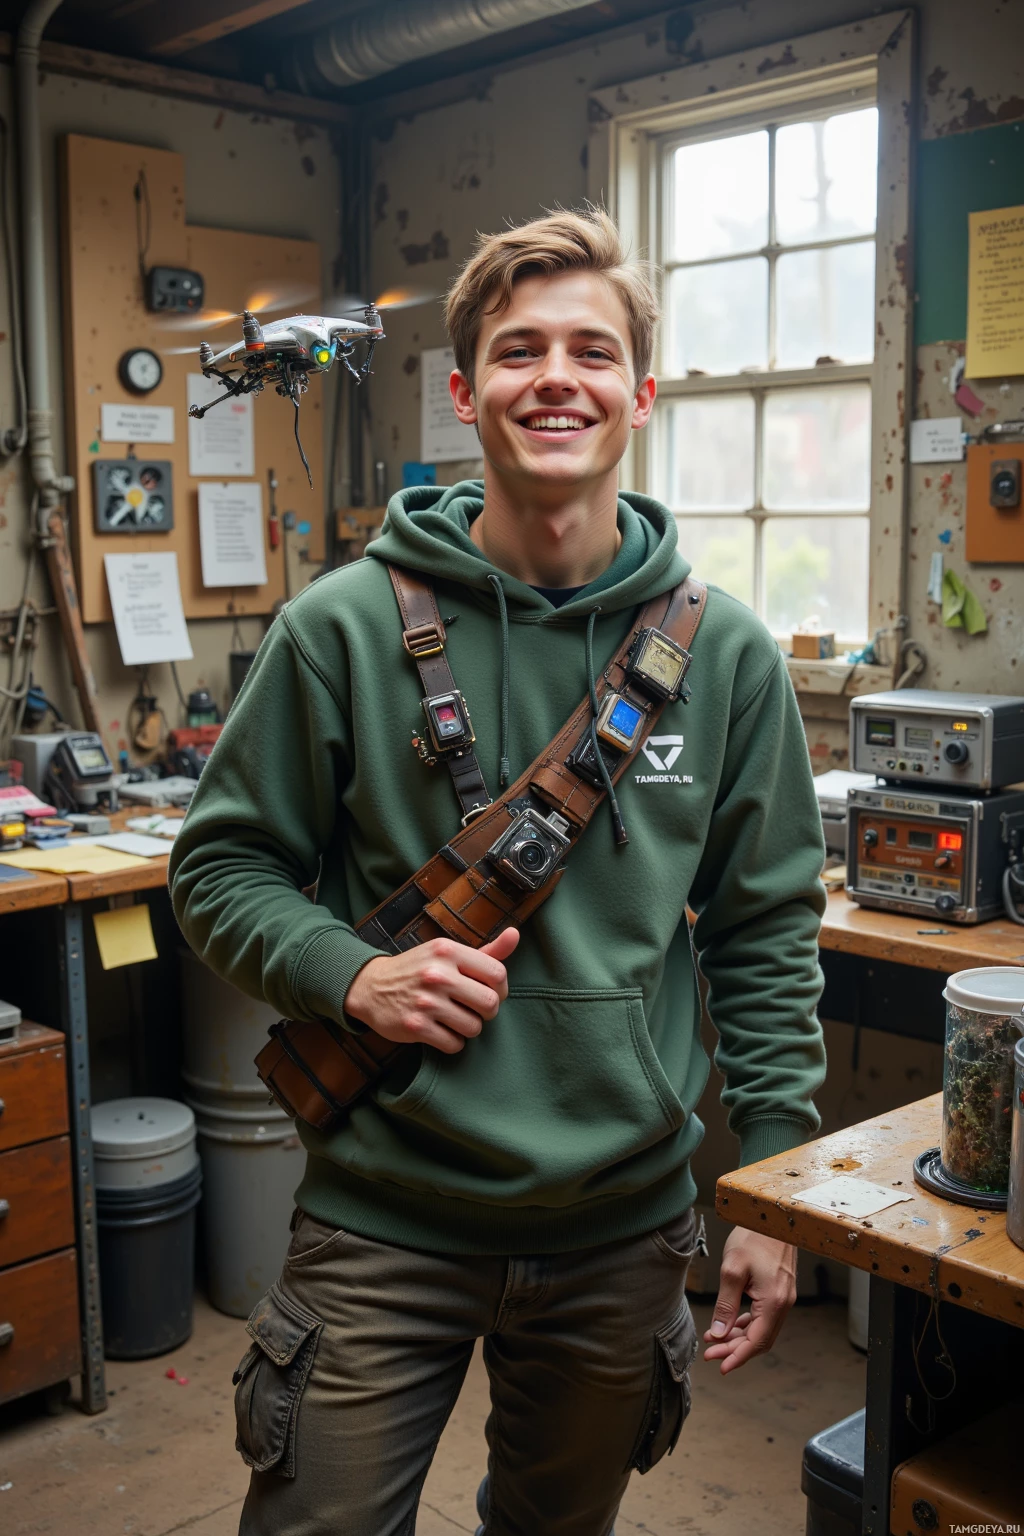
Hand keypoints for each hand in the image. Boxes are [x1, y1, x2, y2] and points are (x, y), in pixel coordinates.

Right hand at [345, 928, 519, 1054]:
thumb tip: (515, 934)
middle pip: (490, 1003)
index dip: (501, 988)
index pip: (497, 973)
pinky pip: (454, 1044)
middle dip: (488, 1012)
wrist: (371, 987)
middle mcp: (437, 974)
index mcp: (448, 951)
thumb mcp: (447, 953)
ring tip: (455, 1019)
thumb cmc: (418, 969)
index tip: (492, 992)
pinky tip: (442, 1031)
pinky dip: (453, 1042)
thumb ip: (485, 950)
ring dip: (469, 1028)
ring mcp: (425, 1001)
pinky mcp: (415, 1026)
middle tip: (475, 1009)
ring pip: (474, 1027)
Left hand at [702, 1228, 797, 1374]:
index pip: (756, 1341)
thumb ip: (725, 1304)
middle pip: (759, 1339)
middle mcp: (783, 1304)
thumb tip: (719, 1333)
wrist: (773, 1216)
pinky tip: (730, 1324)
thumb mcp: (732, 1270)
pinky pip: (763, 1316)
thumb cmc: (753, 1237)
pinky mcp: (779, 1290)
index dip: (737, 1356)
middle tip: (710, 1354)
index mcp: (774, 1302)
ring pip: (761, 1329)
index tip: (720, 1366)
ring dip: (739, 1337)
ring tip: (714, 1340)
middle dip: (734, 1349)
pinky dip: (746, 1323)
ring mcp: (783, 1297)